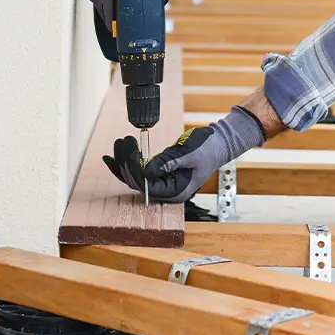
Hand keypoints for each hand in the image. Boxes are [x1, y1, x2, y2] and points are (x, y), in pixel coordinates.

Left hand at [102, 107, 266, 202]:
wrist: (218, 142)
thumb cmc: (208, 149)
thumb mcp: (189, 155)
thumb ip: (168, 163)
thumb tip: (147, 171)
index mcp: (176, 192)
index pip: (148, 187)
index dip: (136, 172)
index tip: (132, 154)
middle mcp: (166, 190)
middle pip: (138, 182)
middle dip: (126, 163)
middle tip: (121, 143)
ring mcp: (162, 181)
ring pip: (135, 175)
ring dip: (124, 160)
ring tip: (119, 143)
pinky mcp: (159, 170)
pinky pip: (140, 168)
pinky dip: (128, 160)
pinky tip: (115, 154)